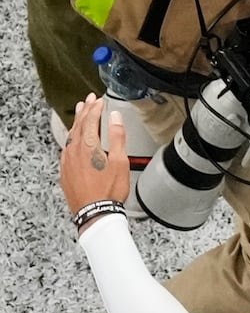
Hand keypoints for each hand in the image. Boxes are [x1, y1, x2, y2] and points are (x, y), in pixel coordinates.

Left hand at [61, 94, 130, 215]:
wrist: (94, 211)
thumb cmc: (109, 190)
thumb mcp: (121, 162)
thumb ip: (118, 137)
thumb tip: (115, 117)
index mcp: (88, 146)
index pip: (90, 120)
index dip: (95, 108)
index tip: (99, 100)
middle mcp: (74, 151)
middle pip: (78, 125)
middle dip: (84, 111)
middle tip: (88, 100)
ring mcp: (67, 161)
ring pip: (70, 136)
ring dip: (76, 122)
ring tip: (79, 113)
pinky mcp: (65, 171)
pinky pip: (66, 148)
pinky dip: (71, 138)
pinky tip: (73, 139)